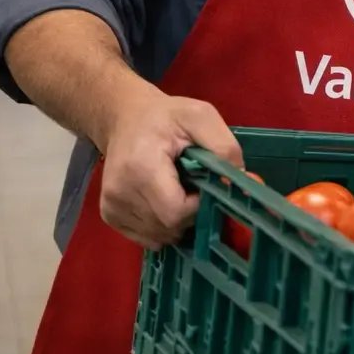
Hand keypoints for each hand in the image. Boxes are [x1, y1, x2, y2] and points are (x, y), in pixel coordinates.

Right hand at [97, 91, 242, 248]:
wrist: (125, 118)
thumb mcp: (201, 117)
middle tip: (193, 186)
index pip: (175, 212)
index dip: (198, 206)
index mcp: (141, 168)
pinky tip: (163, 200)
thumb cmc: (165, 117)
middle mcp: (120, 192)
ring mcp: (112, 206)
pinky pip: (146, 237)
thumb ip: (224, 148)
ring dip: (177, 222)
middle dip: (191, 214)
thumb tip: (243, 182)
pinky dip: (162, 226)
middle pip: (168, 227)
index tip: (204, 184)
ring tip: (177, 190)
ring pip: (158, 236)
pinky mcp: (110, 214)